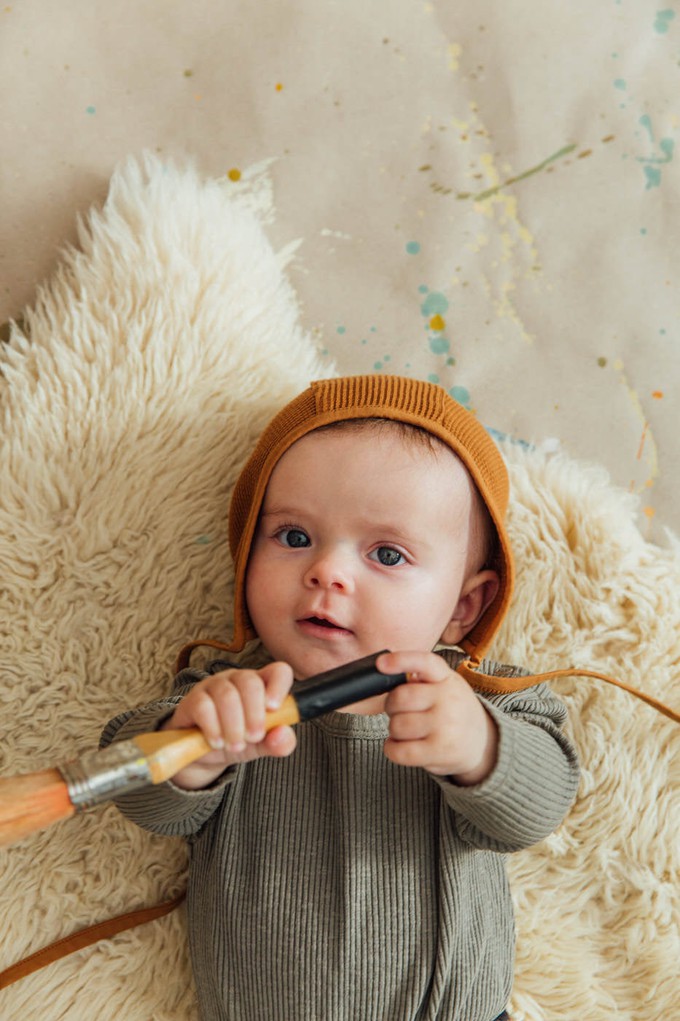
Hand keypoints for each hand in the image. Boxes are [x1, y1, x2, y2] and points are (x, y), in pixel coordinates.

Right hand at [161, 662, 296, 788]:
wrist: (204, 755)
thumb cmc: (238, 741)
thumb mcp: (261, 746)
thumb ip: (278, 742)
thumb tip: (283, 735)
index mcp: (262, 685)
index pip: (278, 671)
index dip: (279, 686)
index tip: (274, 709)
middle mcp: (238, 680)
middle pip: (250, 682)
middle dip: (254, 715)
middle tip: (254, 738)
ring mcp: (214, 686)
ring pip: (227, 695)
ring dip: (234, 726)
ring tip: (235, 746)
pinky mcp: (193, 699)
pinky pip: (203, 707)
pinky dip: (213, 728)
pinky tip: (217, 742)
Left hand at [377, 651, 498, 785]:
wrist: (483, 743)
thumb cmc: (453, 711)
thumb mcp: (445, 686)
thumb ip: (421, 680)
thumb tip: (387, 674)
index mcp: (447, 678)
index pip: (424, 662)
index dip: (400, 660)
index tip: (381, 664)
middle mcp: (449, 700)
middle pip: (399, 698)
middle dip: (392, 706)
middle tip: (400, 711)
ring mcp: (446, 727)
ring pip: (396, 726)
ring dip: (394, 730)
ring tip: (408, 731)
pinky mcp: (439, 751)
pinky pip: (398, 751)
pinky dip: (392, 749)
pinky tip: (401, 746)